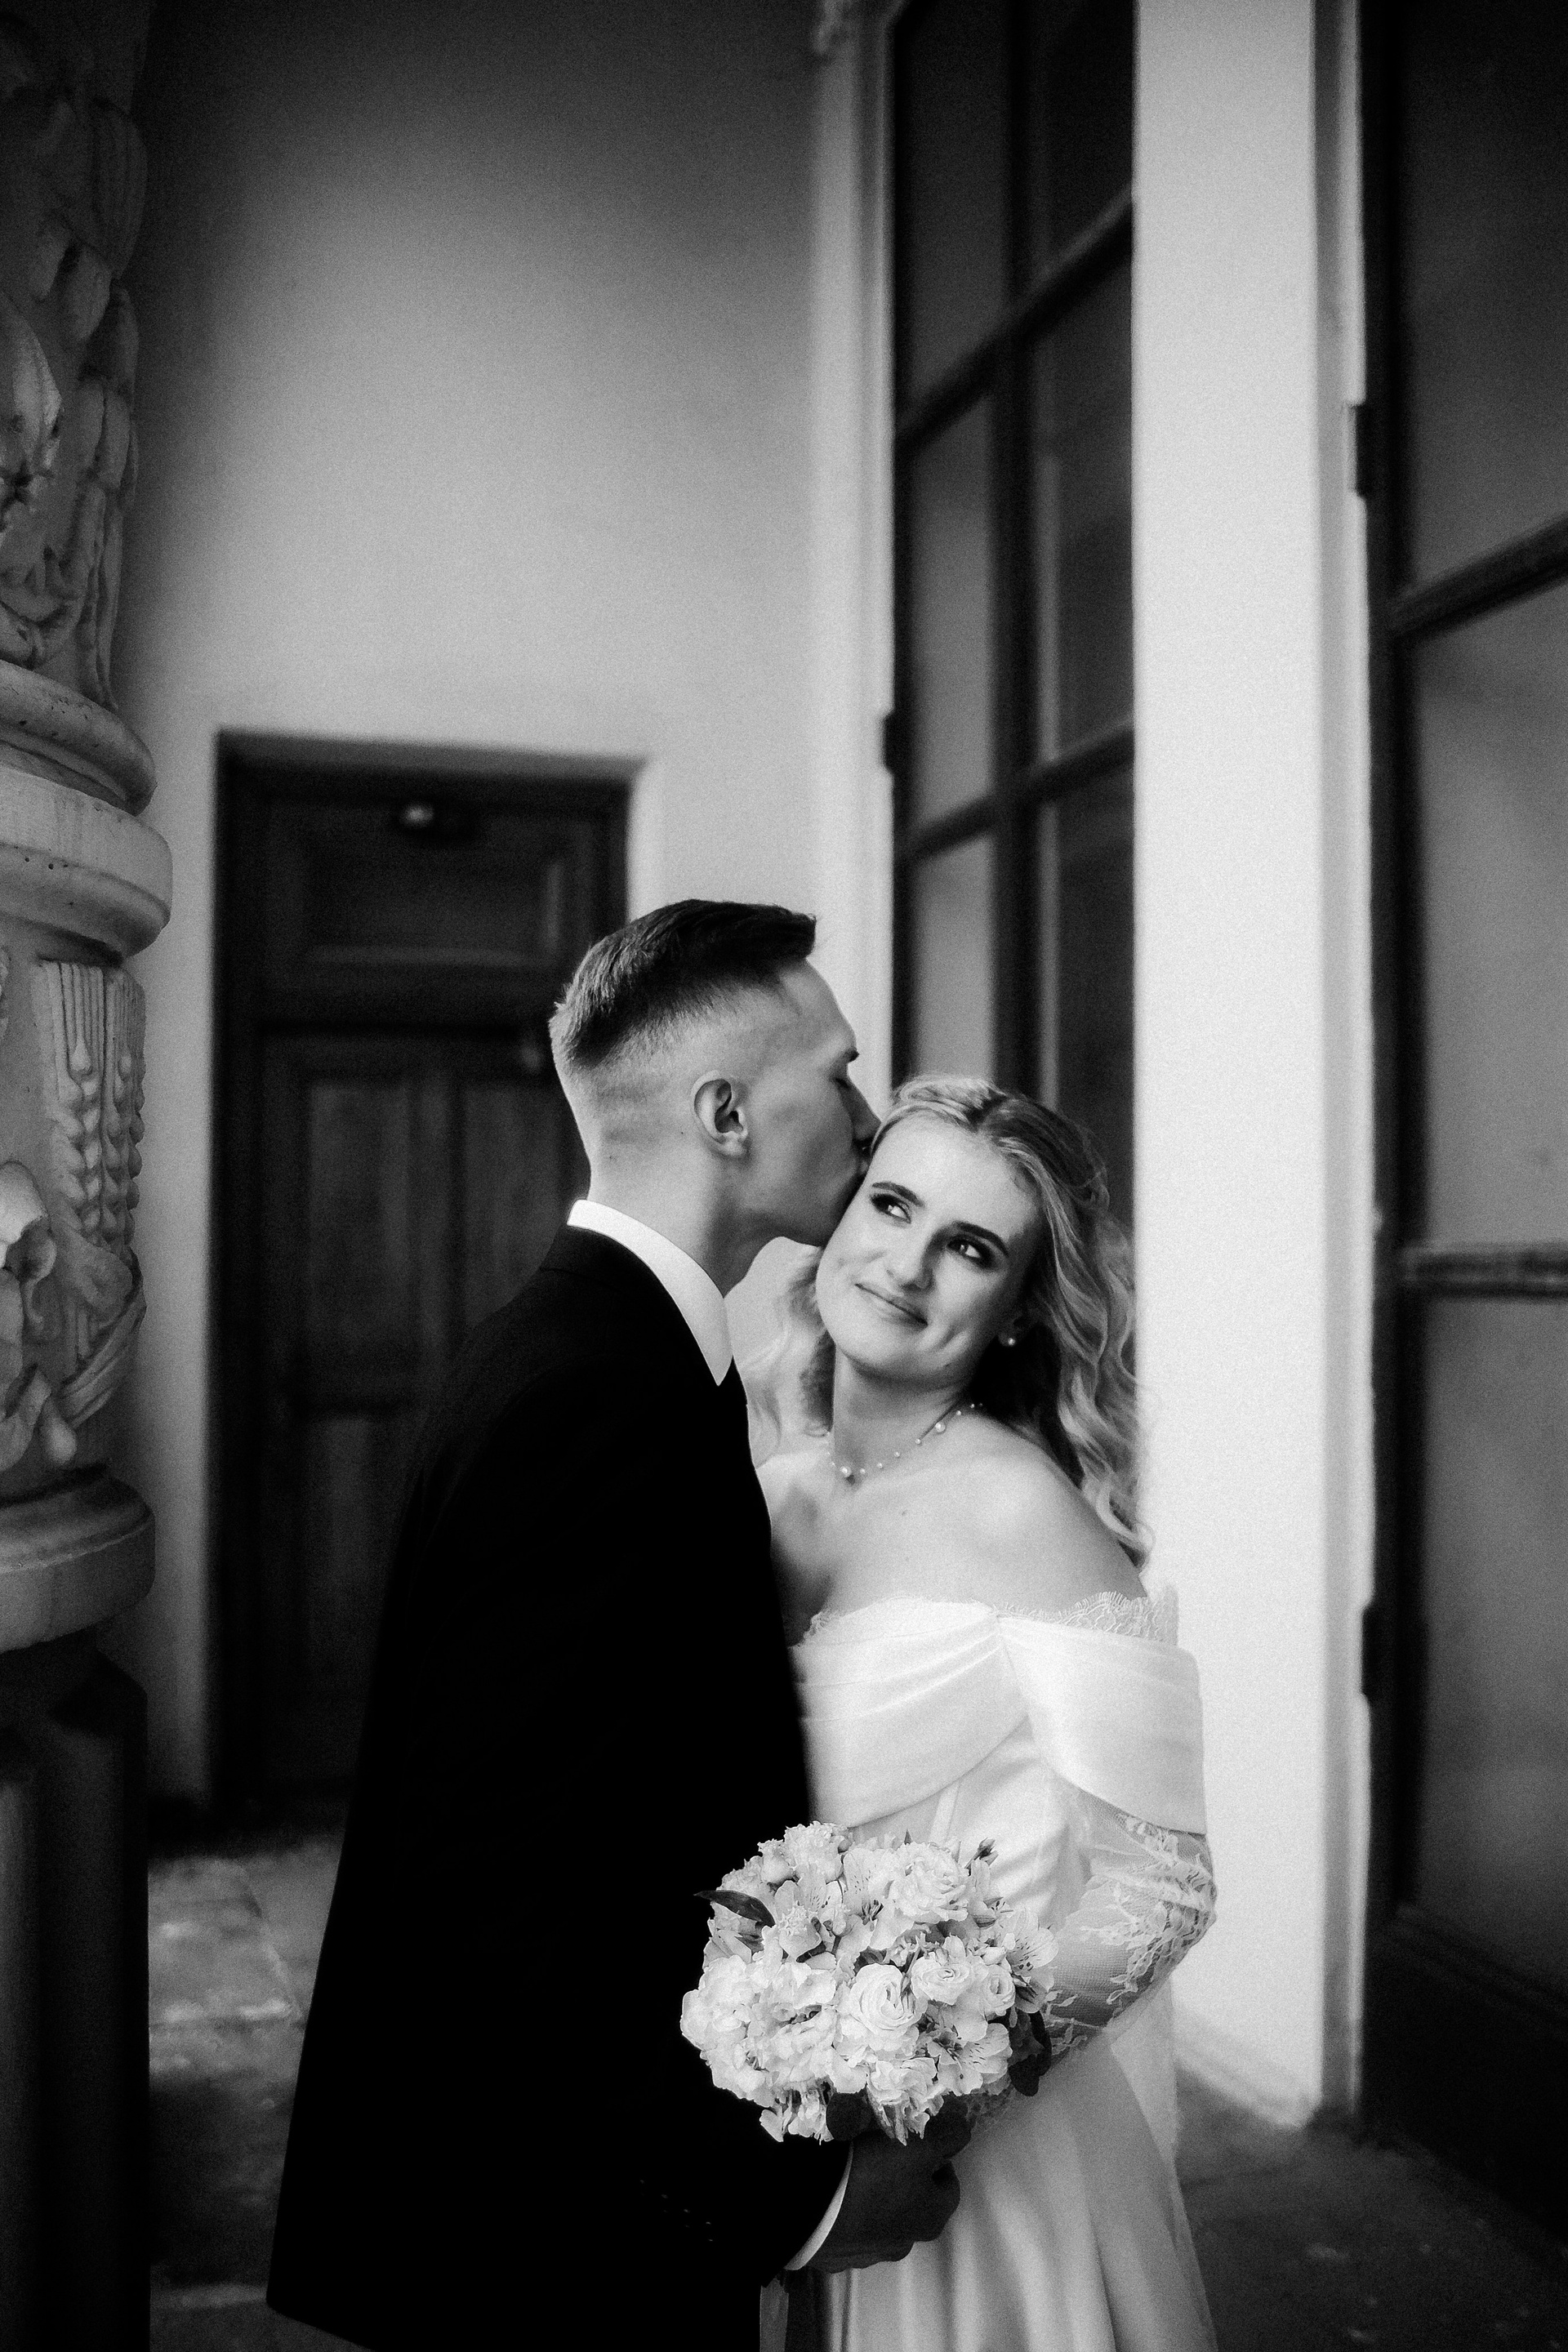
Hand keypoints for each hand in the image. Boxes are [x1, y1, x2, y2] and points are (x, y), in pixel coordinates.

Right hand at [806, 2109, 970, 2272]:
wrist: (810, 2212)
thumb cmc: (872, 2176)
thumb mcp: (917, 2145)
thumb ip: (948, 2135)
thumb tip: (962, 2129)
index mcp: (932, 2218)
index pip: (949, 2181)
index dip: (936, 2154)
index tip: (914, 2136)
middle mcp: (907, 2242)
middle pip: (915, 2198)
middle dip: (904, 2173)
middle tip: (882, 2146)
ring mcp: (870, 2252)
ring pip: (882, 2213)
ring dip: (874, 2192)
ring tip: (853, 2163)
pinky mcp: (838, 2253)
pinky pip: (850, 2223)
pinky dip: (846, 2207)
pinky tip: (833, 2187)